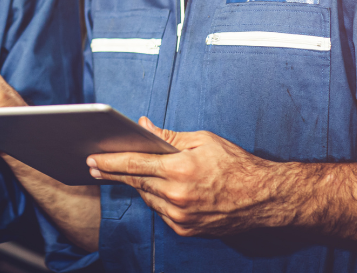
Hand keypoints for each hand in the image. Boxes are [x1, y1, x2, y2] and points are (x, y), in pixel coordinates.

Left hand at [86, 117, 283, 236]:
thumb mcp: (202, 140)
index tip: (92, 159)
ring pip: (147, 198)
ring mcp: (182, 217)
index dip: (109, 162)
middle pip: (135, 182)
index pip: (134, 164)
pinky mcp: (187, 230)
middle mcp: (177, 196)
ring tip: (126, 173)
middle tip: (94, 167)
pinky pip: (162, 212)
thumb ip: (167, 137)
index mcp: (180, 170)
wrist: (265, 198)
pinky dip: (157, 199)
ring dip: (137, 185)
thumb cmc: (236, 164)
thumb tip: (142, 126)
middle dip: (112, 174)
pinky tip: (158, 189)